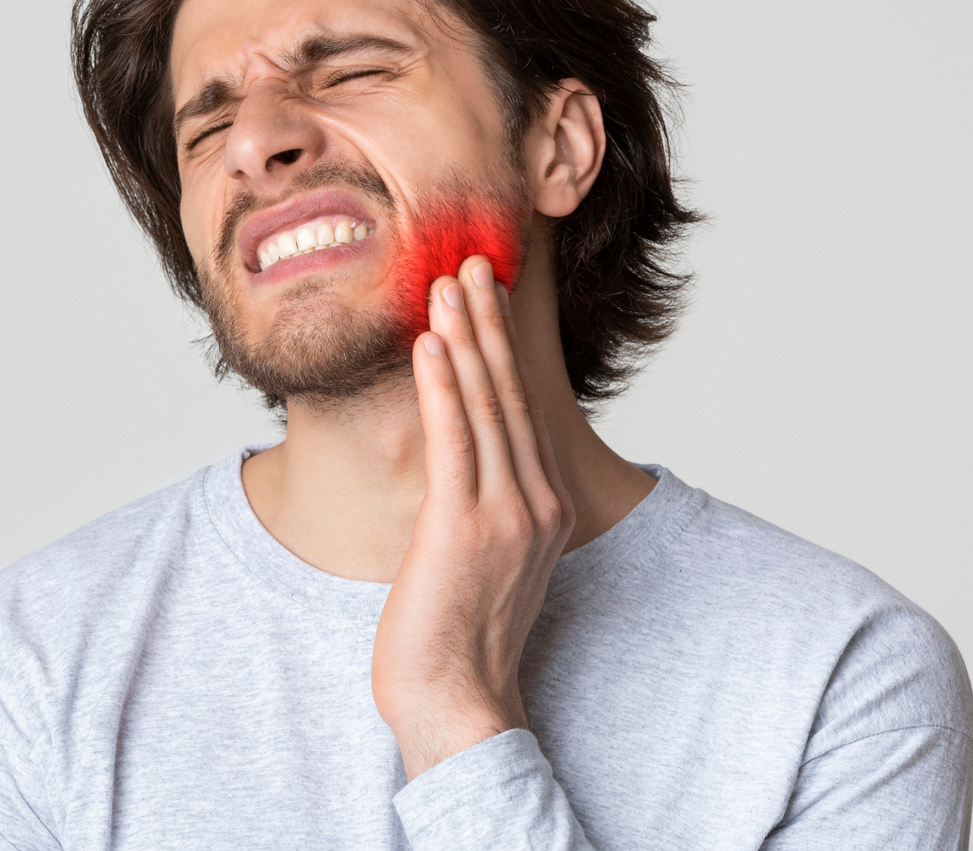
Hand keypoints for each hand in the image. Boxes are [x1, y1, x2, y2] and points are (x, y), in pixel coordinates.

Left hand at [371, 255, 576, 779]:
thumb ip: (480, 514)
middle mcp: (534, 504)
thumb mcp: (482, 566)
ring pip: (485, 406)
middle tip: (470, 264)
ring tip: (448, 283)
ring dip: (465, 338)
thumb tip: (456, 479)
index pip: (521, 411)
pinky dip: (442, 385)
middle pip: (510, 395)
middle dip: (488, 325)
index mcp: (542, 510)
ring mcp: (504, 515)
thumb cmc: (458, 645)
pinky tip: (429, 343)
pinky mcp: (463, 528)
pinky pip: (453, 440)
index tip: (485, 300)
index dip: (501, 350)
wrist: (459, 707)